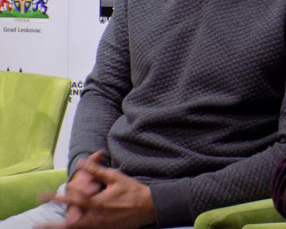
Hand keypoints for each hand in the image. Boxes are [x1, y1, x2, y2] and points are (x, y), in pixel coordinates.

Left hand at [39, 161, 155, 228]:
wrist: (149, 207)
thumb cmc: (133, 191)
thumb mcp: (115, 177)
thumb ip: (96, 171)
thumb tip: (81, 163)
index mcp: (97, 203)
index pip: (72, 200)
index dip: (56, 196)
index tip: (43, 195)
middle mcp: (96, 218)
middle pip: (69, 225)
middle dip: (52, 226)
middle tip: (36, 225)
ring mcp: (100, 227)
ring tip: (49, 228)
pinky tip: (72, 228)